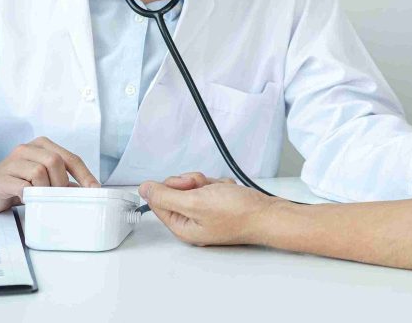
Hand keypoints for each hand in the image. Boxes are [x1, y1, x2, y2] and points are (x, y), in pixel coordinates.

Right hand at [0, 137, 99, 211]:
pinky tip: (29, 200)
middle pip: (55, 161)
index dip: (85, 175)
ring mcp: (12, 162)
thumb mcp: (43, 179)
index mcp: (42, 145)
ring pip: (39, 171)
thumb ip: (61, 181)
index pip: (70, 158)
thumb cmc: (17, 182)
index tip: (95, 189)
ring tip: (43, 199)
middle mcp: (28, 149)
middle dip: (62, 182)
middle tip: (60, 197)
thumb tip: (86, 192)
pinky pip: (21, 185)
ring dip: (46, 189)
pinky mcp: (1, 178)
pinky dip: (30, 195)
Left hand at [139, 173, 281, 245]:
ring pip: (194, 186)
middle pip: (176, 191)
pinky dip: (219, 185)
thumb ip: (166, 195)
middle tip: (205, 188)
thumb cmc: (237, 213)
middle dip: (191, 183)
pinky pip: (210, 186)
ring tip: (221, 191)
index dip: (170, 187)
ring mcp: (206, 213)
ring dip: (207, 183)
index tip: (185, 186)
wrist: (268, 213)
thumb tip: (144, 189)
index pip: (159, 201)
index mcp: (182, 227)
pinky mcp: (219, 204)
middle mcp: (192, 222)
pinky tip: (229, 192)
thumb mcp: (196, 202)